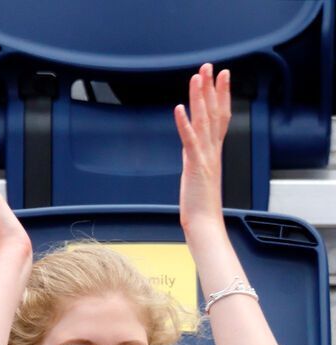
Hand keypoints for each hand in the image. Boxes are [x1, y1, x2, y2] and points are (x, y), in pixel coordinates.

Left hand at [175, 63, 231, 237]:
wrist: (205, 222)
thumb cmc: (200, 203)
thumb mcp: (197, 174)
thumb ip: (195, 158)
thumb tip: (190, 149)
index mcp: (213, 150)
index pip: (221, 116)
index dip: (222, 95)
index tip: (222, 76)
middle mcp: (212, 149)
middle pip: (215, 112)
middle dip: (212, 88)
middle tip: (210, 66)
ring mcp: (205, 155)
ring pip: (204, 120)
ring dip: (200, 98)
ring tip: (197, 77)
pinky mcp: (195, 164)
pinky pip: (189, 139)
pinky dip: (184, 123)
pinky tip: (179, 108)